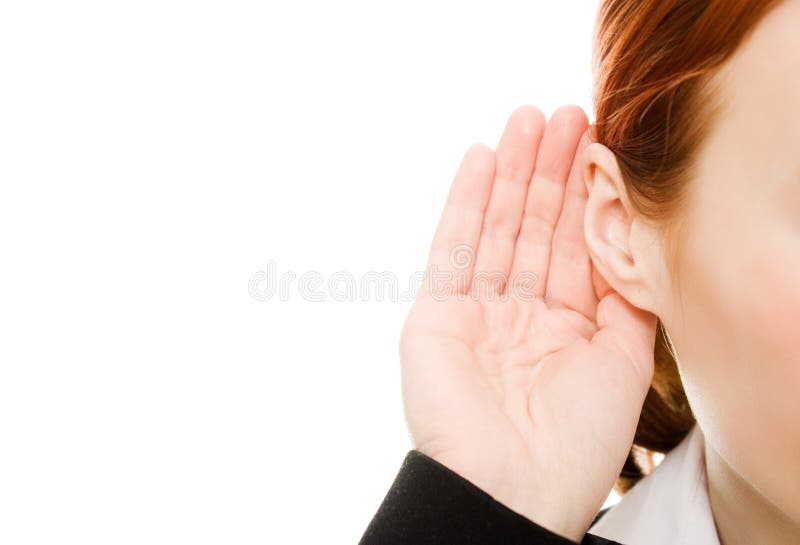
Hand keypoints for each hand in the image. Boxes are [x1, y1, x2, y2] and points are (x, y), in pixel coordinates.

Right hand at [399, 105, 656, 541]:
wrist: (513, 487)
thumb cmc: (576, 440)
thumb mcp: (622, 362)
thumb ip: (627, 298)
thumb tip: (634, 239)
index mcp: (565, 329)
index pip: (574, 247)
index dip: (586, 196)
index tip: (599, 144)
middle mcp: (520, 315)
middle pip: (536, 228)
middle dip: (550, 172)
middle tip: (564, 113)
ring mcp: (476, 313)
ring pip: (497, 228)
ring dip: (513, 174)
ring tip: (527, 119)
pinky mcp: (436, 316)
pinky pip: (452, 249)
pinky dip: (466, 204)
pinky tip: (482, 160)